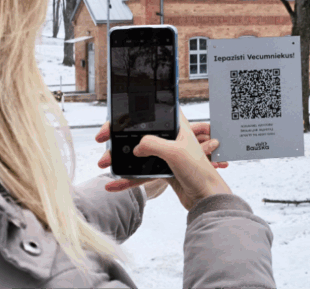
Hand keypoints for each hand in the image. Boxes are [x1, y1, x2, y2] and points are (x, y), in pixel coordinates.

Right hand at [96, 110, 232, 210]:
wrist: (207, 198)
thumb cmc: (199, 172)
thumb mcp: (175, 153)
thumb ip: (153, 144)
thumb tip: (136, 147)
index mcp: (178, 126)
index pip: (153, 112)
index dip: (132, 114)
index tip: (114, 121)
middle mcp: (171, 138)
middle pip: (140, 133)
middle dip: (120, 138)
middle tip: (102, 140)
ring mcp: (166, 154)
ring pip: (138, 153)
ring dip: (121, 159)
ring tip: (104, 164)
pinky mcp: (164, 169)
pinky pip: (141, 171)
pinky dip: (128, 177)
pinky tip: (113, 184)